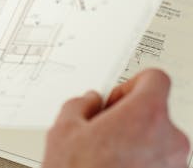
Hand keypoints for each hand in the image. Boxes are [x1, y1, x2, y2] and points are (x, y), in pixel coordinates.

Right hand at [42, 69, 189, 167]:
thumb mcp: (63, 129)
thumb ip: (81, 104)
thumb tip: (90, 102)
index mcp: (146, 115)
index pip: (155, 79)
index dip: (132, 85)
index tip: (117, 99)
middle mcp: (170, 139)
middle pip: (155, 113)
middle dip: (129, 119)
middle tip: (102, 132)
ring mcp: (175, 165)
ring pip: (157, 142)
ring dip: (136, 144)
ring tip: (106, 158)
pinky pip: (158, 164)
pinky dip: (141, 165)